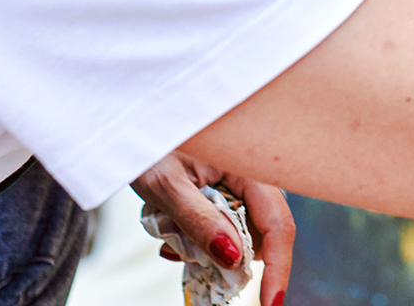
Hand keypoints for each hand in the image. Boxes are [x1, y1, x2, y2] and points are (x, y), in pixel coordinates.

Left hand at [132, 150, 294, 305]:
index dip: (278, 266)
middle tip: (181, 254)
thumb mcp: (167, 186)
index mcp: (252, 167)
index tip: (269, 302)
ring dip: (208, 245)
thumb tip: (233, 261)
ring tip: (168, 236)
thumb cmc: (150, 144)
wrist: (134, 124)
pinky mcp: (227, 189)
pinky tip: (173, 229)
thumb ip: (199, 221)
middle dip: (228, 256)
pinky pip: (225, 225)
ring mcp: (242, 183)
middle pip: (260, 233)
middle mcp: (254, 175)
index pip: (278, 224)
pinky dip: (201, 236)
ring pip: (240, 233)